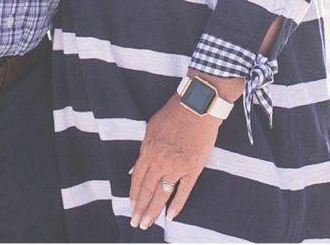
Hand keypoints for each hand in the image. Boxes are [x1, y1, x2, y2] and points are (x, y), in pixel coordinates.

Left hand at [128, 95, 221, 229]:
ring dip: (153, 211)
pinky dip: (177, 204)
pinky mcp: (193, 168)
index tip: (131, 207)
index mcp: (148, 151)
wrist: (198, 106)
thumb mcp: (151, 128)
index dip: (134, 195)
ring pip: (162, 194)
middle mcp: (160, 162)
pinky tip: (170, 216)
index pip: (137, 179)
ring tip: (147, 224)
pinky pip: (183, 190)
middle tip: (136, 223)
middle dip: (140, 208)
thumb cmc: (174, 113)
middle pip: (147, 190)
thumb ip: (143, 150)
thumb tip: (134, 169)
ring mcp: (177, 167)